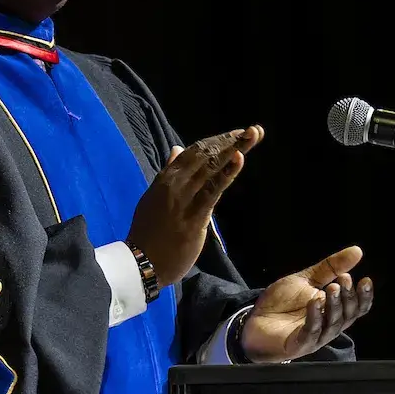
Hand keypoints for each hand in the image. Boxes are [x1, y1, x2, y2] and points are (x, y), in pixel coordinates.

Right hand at [125, 126, 261, 286]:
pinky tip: (239, 158)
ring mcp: (185, 198)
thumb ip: (168, 173)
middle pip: (206, 155)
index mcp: (165, 178)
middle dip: (231, 140)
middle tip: (253, 130)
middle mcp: (175, 183)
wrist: (142, 262)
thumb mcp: (154, 197)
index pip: (194, 152)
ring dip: (234, 149)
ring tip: (253, 135)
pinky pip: (214, 190)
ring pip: (212, 167)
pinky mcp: (195, 215)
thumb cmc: (148, 233)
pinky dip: (227, 173)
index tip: (236, 134)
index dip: (217, 141)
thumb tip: (177, 149)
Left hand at [240, 246, 373, 361]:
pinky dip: (315, 318)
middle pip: (347, 316)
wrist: (253, 320)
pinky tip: (314, 302)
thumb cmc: (282, 303)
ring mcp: (315, 337)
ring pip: (332, 324)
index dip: (363, 296)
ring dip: (334, 305)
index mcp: (333, 312)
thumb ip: (331, 267)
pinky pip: (311, 332)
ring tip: (333, 287)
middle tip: (345, 280)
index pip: (356, 308)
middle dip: (348, 298)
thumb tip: (357, 251)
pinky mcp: (299, 344)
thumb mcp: (307, 280)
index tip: (365, 280)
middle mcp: (328, 326)